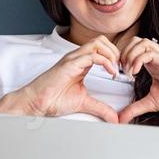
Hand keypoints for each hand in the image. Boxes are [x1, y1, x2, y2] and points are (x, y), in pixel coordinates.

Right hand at [3, 35, 121, 122]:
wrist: (37, 102)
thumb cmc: (54, 99)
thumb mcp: (84, 103)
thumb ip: (101, 108)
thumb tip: (114, 118)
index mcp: (81, 62)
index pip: (102, 48)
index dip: (115, 57)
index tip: (121, 72)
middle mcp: (77, 57)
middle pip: (102, 40)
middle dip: (116, 52)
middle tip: (120, 68)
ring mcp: (73, 59)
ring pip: (98, 43)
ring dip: (111, 54)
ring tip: (115, 70)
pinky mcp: (70, 64)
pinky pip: (92, 56)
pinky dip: (106, 62)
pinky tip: (110, 73)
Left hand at [115, 35, 158, 124]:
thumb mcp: (151, 103)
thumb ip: (134, 108)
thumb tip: (121, 118)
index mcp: (153, 64)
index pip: (133, 48)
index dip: (122, 57)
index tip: (118, 73)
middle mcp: (158, 58)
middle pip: (135, 41)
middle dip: (124, 53)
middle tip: (122, 70)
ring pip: (142, 43)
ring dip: (130, 55)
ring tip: (129, 71)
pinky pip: (150, 53)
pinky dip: (138, 60)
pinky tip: (136, 72)